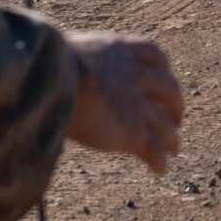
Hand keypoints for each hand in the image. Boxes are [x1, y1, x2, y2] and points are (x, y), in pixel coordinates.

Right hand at [65, 32, 183, 174]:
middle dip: (175, 104)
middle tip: (175, 117)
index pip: (153, 54)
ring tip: (173, 149)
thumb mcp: (66, 50)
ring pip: (166, 123)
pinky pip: (154, 149)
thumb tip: (53, 64)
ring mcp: (136, 105)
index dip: (162, 68)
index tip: (164, 76)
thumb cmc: (46, 63)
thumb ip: (75, 60)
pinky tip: (159, 169)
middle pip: (168, 88)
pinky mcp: (133, 132)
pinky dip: (159, 160)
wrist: (53, 78)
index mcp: (119, 51)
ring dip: (172, 137)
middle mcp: (134, 76)